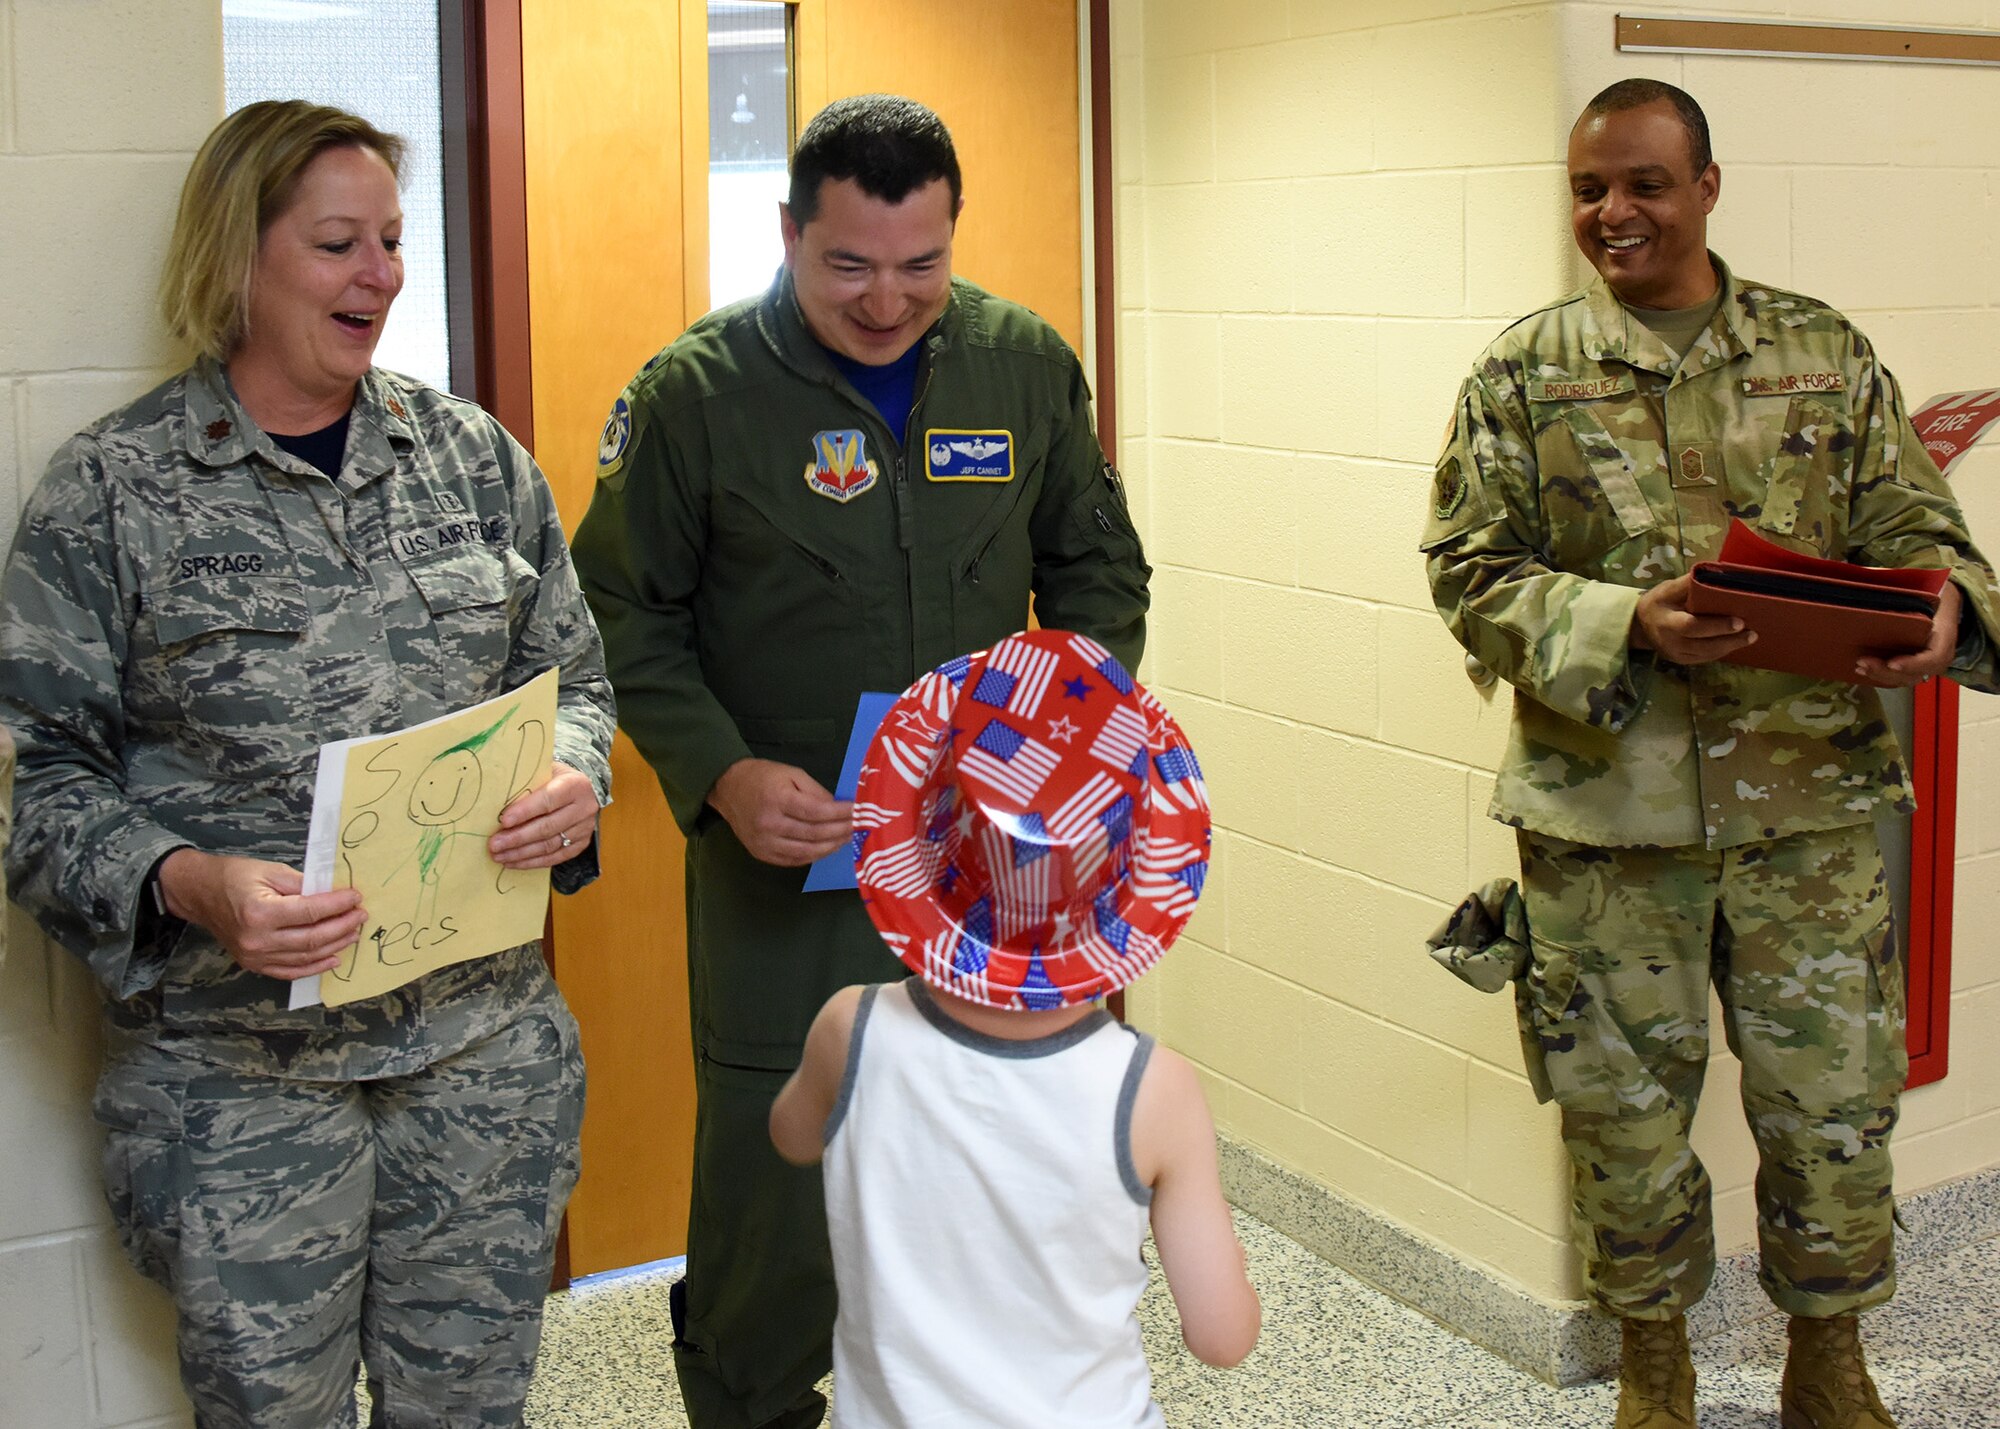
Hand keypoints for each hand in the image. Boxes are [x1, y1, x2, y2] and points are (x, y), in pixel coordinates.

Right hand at [158, 848, 365, 979]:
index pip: (310, 912)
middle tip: (361, 915)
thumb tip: (334, 894)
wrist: (199, 894)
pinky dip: (314, 967)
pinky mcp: (254, 965)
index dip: (338, 905)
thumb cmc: (234, 877)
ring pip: (305, 957)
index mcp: (259, 912)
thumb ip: (303, 885)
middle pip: (312, 938)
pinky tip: (333, 958)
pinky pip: (290, 971)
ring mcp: (254, 956)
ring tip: (354, 933)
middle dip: (342, 926)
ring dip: (334, 946)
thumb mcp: (270, 871)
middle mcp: (257, 939)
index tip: (356, 897)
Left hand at [490, 761, 600, 868]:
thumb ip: (526, 783)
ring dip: (521, 853)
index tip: (504, 821)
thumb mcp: (544, 771)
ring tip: (499, 856)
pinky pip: (555, 857)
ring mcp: (584, 828)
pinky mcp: (581, 844)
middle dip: (518, 838)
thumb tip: (495, 797)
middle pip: (548, 827)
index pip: (547, 800)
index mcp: (574, 785)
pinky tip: (513, 862)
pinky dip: (532, 862)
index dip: (525, 812)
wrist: (583, 787)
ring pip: (550, 846)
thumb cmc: (555, 777)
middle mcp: (584, 808)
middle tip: (494, 845)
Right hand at [708, 758, 852, 866]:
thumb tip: (838, 809)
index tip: (857, 812)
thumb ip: (816, 791)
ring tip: (846, 839)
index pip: (816, 812)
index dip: (840, 814)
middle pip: (814, 834)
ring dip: (830, 847)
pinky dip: (813, 856)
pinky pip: (793, 860)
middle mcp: (769, 823)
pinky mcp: (761, 854)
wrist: (728, 788)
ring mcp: (764, 842)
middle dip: (840, 832)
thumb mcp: (791, 773)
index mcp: (777, 799)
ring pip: (806, 852)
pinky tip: (826, 848)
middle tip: (857, 828)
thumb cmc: (762, 777)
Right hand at [1630, 573, 1757, 664]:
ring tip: (1750, 638)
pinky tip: (1734, 644)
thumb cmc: (1658, 603)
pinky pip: (1704, 659)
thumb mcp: (1668, 589)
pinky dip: (1721, 652)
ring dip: (1730, 647)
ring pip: (1707, 655)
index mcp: (1667, 622)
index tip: (1738, 621)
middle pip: (1704, 645)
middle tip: (1751, 632)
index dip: (1716, 626)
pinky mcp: (1681, 661)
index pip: (1693, 627)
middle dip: (1730, 639)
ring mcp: (1676, 654)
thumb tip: (1715, 573)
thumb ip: (1689, 583)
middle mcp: (1670, 642)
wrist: (1639, 625)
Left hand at [1856, 579, 1960, 687]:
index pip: (1934, 656)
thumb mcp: (1924, 583)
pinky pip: (1901, 676)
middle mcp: (1939, 652)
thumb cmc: (1932, 590)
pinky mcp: (1916, 664)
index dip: (1914, 663)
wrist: (1943, 600)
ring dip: (1882, 676)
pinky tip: (1862, 670)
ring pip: (1907, 678)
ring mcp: (1928, 661)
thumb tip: (1872, 573)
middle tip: (1863, 663)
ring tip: (1859, 666)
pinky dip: (1882, 676)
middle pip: (1917, 673)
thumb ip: (1901, 582)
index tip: (1893, 663)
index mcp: (1944, 633)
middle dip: (1888, 672)